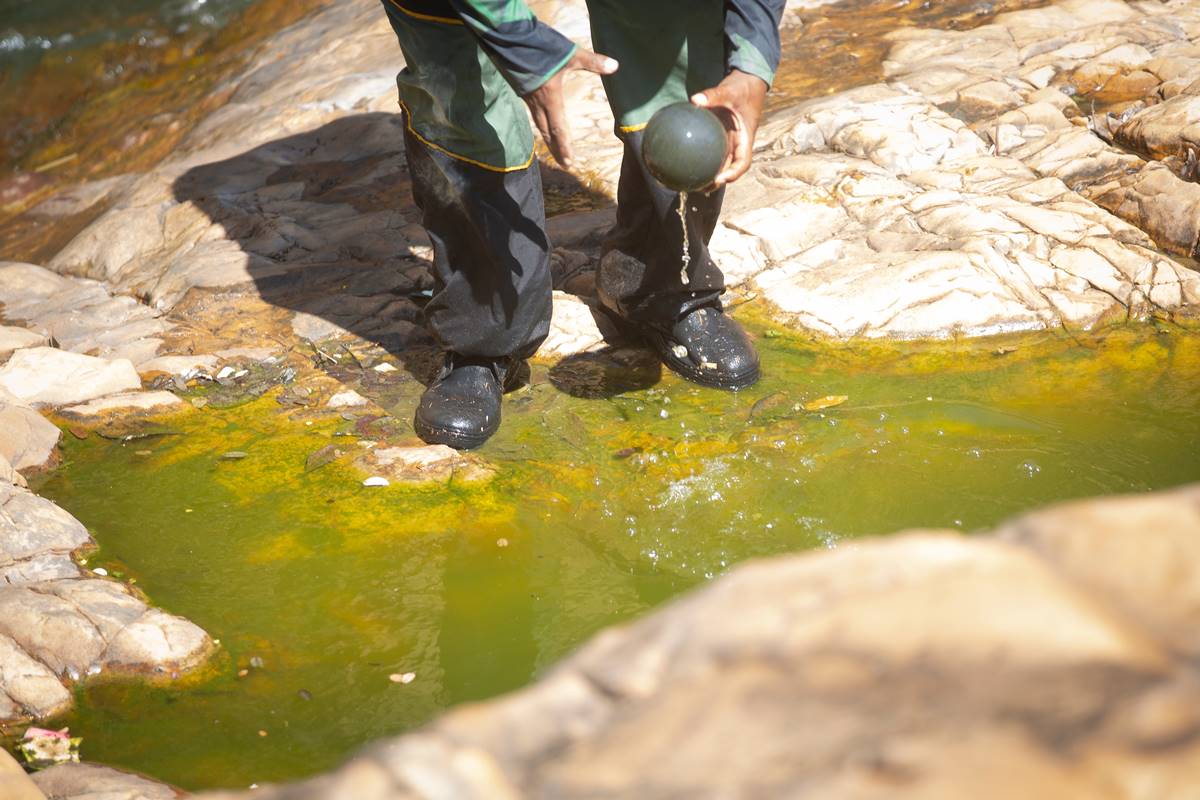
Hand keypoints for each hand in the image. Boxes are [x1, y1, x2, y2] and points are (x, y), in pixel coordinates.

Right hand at [524, 47, 617, 169]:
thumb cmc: (541, 47)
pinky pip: (532, 112)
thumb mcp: (570, 54)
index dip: (563, 147)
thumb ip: (592, 62)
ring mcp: (527, 96)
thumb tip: (615, 66)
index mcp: (550, 98)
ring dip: (547, 138)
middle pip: (547, 132)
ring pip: (538, 123)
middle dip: (555, 149)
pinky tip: (542, 121)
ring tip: (553, 148)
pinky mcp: (522, 89)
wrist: (510, 38)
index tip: (569, 162)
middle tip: (564, 164)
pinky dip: (540, 123)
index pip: (558, 129)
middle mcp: (537, 102)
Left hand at [691, 70, 768, 188]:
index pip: (742, 162)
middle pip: (729, 169)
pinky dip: (699, 159)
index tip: (720, 179)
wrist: (746, 83)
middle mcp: (737, 144)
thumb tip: (694, 100)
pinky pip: (710, 151)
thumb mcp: (730, 90)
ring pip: (719, 164)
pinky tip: (682, 162)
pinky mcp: (719, 137)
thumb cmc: (741, 89)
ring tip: (690, 184)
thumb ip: (714, 95)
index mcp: (745, 138)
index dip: (733, 173)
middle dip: (716, 182)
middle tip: (700, 188)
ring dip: (707, 176)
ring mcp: (728, 142)